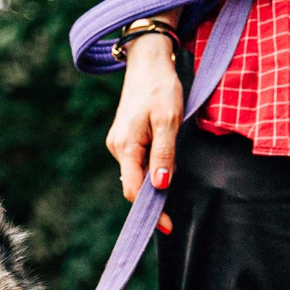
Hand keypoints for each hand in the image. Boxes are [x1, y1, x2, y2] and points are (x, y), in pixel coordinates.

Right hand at [105, 33, 181, 234]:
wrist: (148, 63)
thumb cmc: (161, 88)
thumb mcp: (169, 120)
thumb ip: (165, 154)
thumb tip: (161, 185)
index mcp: (125, 146)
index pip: (135, 189)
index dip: (150, 210)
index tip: (166, 226)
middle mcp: (117, 148)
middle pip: (134, 185)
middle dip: (153, 197)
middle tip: (173, 205)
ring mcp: (118, 144)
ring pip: (136, 174)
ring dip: (155, 179)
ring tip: (173, 162)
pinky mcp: (124, 139)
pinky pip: (137, 162)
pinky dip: (151, 168)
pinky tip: (164, 157)